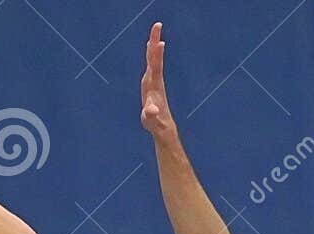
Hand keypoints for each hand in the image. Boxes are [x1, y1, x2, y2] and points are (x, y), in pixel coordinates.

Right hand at [140, 22, 175, 136]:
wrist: (163, 127)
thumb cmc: (156, 124)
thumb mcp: (151, 121)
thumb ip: (150, 115)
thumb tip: (151, 110)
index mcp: (155, 86)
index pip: (156, 66)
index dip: (157, 54)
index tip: (160, 41)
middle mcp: (155, 81)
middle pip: (154, 58)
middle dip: (155, 41)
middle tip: (158, 25)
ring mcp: (154, 82)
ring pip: (153, 60)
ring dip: (153, 46)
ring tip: (154, 33)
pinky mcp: (151, 84)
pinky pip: (151, 65)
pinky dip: (151, 55)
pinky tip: (150, 48)